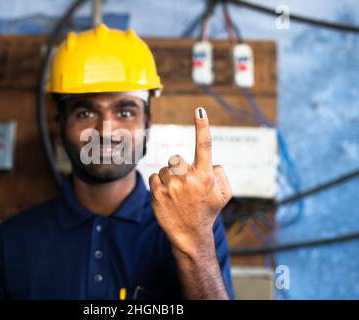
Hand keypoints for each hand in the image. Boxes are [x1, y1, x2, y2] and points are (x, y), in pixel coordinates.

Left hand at [149, 107, 232, 254]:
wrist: (189, 235)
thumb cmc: (207, 212)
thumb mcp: (223, 194)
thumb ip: (219, 172)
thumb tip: (210, 160)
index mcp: (206, 176)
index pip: (205, 146)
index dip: (203, 126)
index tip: (200, 110)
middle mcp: (188, 178)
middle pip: (178, 158)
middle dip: (180, 168)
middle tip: (185, 186)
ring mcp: (171, 185)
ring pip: (165, 167)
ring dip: (169, 177)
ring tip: (176, 194)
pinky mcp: (156, 192)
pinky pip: (154, 176)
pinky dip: (159, 184)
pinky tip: (166, 196)